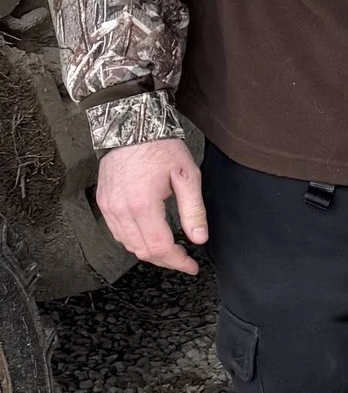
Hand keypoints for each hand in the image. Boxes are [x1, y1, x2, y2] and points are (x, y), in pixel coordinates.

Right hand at [96, 139, 207, 275]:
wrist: (131, 126)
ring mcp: (108, 207)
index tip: (191, 266)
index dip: (177, 262)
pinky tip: (149, 237)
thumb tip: (199, 238)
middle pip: (143, 251)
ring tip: (169, 251)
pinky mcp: (104, 203)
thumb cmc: (160, 147)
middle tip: (183, 260)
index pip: (160, 247)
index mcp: (143, 205)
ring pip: (128, 245)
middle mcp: (120, 210)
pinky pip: (117, 233)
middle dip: (166, 260)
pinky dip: (134, 241)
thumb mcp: (187, 176)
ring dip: (149, 252)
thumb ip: (193, 210)